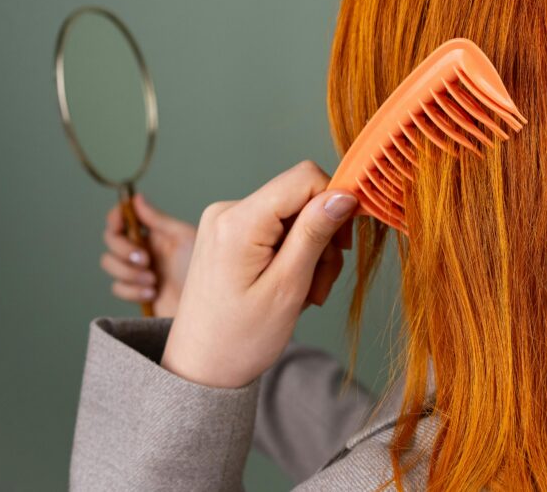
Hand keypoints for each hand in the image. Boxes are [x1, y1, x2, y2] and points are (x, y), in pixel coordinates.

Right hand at [101, 194, 195, 316]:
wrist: (209, 308)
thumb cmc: (206, 269)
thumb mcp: (184, 238)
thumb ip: (158, 219)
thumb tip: (136, 197)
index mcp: (155, 232)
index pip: (124, 217)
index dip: (116, 217)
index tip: (120, 224)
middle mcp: (144, 249)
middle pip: (111, 239)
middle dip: (124, 249)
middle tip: (146, 260)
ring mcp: (138, 270)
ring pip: (109, 263)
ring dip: (128, 272)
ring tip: (154, 281)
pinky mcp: (136, 292)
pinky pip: (117, 287)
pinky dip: (132, 291)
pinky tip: (152, 293)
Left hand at [160, 161, 356, 388]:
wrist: (201, 369)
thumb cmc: (240, 338)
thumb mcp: (288, 287)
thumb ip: (314, 233)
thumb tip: (344, 194)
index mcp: (238, 221)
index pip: (304, 178)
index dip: (334, 201)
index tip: (345, 243)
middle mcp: (227, 211)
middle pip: (300, 198)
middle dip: (322, 237)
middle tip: (321, 284)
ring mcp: (225, 221)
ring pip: (292, 215)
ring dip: (310, 252)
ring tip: (305, 294)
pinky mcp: (229, 233)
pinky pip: (275, 228)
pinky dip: (292, 255)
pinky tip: (290, 286)